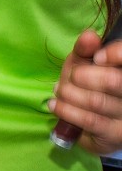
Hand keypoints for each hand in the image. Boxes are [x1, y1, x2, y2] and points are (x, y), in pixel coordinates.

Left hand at [50, 28, 121, 152]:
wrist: (92, 123)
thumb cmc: (88, 85)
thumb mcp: (84, 63)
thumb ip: (85, 50)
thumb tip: (89, 36)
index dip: (113, 54)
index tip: (96, 58)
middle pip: (112, 81)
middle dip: (80, 76)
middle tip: (71, 77)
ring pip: (96, 101)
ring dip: (69, 94)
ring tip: (60, 91)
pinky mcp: (116, 134)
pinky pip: (90, 121)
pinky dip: (66, 110)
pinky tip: (55, 105)